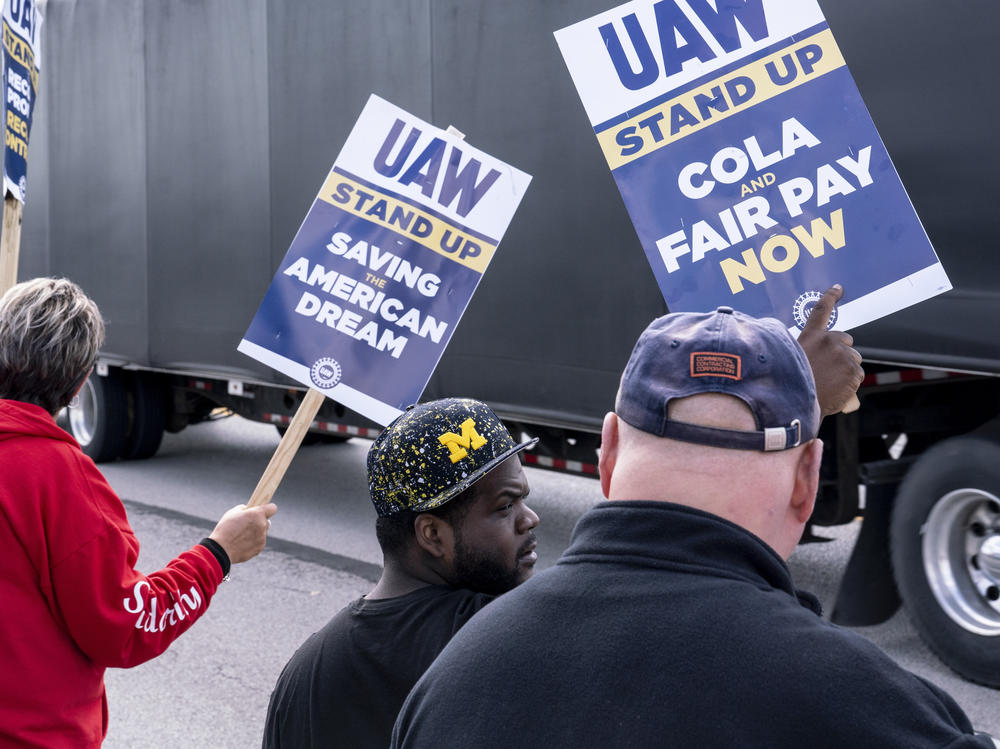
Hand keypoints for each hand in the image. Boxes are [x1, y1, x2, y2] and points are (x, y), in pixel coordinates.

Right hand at [209, 503, 276, 563]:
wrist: (221, 549)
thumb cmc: (225, 529)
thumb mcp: (232, 513)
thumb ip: (244, 509)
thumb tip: (249, 510)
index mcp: (257, 514)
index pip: (272, 508)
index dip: (268, 508)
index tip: (263, 510)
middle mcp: (262, 526)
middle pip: (267, 521)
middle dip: (259, 522)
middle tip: (248, 524)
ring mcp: (262, 538)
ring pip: (262, 532)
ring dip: (256, 532)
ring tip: (242, 535)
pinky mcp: (260, 548)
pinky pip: (259, 542)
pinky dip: (253, 542)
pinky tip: (242, 543)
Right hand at [797, 284, 863, 416]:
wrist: (795, 402)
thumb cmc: (790, 386)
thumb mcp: (790, 361)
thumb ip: (806, 354)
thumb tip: (817, 360)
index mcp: (810, 337)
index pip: (820, 311)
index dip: (830, 297)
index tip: (838, 288)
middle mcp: (828, 341)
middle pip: (847, 342)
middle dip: (842, 353)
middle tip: (829, 370)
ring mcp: (842, 354)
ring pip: (854, 360)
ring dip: (847, 370)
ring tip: (830, 383)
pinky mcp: (853, 369)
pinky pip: (858, 375)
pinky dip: (851, 383)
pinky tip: (838, 389)